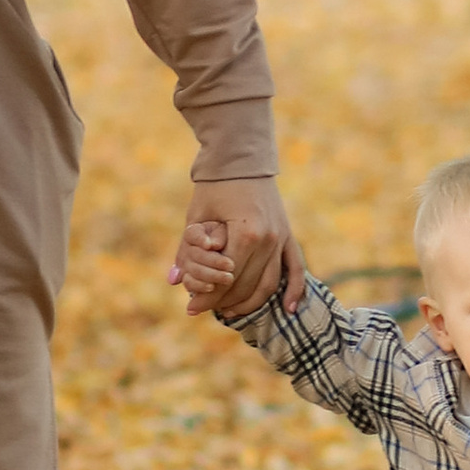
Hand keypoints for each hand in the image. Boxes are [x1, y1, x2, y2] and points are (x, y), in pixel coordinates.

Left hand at [169, 178, 302, 315]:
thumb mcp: (196, 216)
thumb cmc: (215, 184)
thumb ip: (187, 250)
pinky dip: (294, 290)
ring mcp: (282, 237)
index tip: (190, 308)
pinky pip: (296, 268)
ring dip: (250, 302)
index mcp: (246, 234)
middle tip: (203, 310)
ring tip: (229, 312)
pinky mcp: (288, 234)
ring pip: (269, 283)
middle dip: (223, 302)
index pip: (226, 279)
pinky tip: (288, 309)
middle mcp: (269, 239)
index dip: (207, 297)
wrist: (241, 157)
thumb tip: (174, 281)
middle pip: (247, 285)